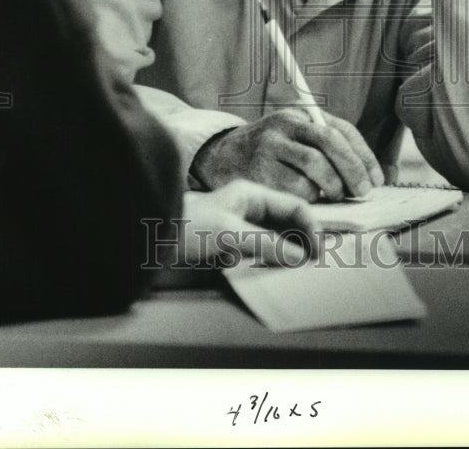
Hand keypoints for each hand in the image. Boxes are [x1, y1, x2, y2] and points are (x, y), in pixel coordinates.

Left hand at [183, 180, 318, 264]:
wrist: (148, 240)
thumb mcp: (228, 232)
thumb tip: (298, 256)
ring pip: (276, 240)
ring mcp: (241, 228)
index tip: (320, 250)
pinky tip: (277, 274)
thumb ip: (265, 243)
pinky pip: (261, 254)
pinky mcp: (232, 247)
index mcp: (251, 194)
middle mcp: (249, 208)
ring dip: (289, 254)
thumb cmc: (185, 226)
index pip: (294, 206)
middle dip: (303, 241)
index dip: (311, 226)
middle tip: (316, 264)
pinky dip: (272, 263)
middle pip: (288, 223)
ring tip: (301, 272)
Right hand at [190, 107, 384, 201]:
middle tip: (363, 191)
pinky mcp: (258, 174)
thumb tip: (370, 175)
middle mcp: (282, 126)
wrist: (223, 156)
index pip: (338, 129)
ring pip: (313, 170)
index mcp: (297, 114)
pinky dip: (309, 198)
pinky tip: (306, 198)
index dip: (363, 155)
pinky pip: (295, 190)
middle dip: (352, 170)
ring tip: (333, 194)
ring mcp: (268, 149)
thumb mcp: (296, 135)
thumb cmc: (272, 150)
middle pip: (327, 143)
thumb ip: (328, 146)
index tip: (376, 178)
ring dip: (331, 188)